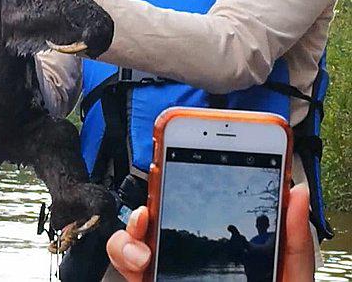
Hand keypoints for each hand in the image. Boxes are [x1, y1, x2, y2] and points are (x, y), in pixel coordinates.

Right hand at [106, 185, 315, 281]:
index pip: (202, 201)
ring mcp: (165, 270)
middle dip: (152, 192)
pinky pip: (124, 266)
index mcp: (225, 245)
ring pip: (132, 238)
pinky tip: (142, 260)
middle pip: (159, 212)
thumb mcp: (290, 272)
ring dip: (132, 230)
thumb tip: (295, 190)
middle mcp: (189, 253)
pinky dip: (125, 254)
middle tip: (160, 183)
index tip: (185, 150)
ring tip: (147, 237)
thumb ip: (294, 237)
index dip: (189, 171)